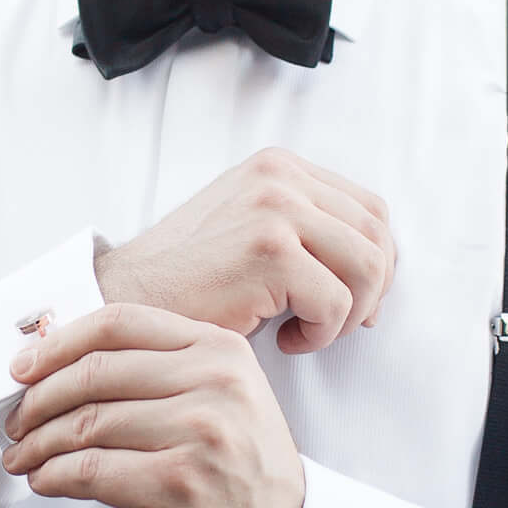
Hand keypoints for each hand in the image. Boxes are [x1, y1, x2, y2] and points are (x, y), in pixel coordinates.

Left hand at [1, 302, 304, 507]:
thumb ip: (159, 372)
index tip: (24, 367)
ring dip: (39, 443)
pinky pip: (91, 471)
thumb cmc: (240, 474)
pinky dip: (54, 476)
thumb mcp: (220, 400)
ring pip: (87, 423)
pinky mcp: (178, 486)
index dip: (59, 343)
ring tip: (22, 456)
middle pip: (96, 372)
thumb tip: (58, 362)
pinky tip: (45, 481)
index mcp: (221, 351)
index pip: (121, 324)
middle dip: (39, 399)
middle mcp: (215, 384)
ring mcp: (200, 435)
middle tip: (16, 420)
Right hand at [95, 148, 394, 353]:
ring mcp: (276, 209)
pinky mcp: (270, 250)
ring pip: (368, 269)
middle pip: (378, 237)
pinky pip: (336, 303)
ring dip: (347, 315)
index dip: (377, 263)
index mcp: (280, 167)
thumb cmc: (190, 281)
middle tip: (333, 325)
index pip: (371, 210)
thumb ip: (308, 230)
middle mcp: (280, 177)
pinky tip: (283, 340)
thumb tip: (380, 271)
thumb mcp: (250, 230)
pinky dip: (320, 335)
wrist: (127, 301)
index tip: (355, 302)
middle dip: (370, 293)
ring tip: (306, 331)